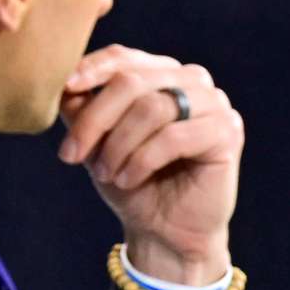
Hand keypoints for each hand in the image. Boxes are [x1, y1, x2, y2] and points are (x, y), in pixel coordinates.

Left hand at [58, 45, 241, 284]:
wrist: (164, 231)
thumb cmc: (132, 182)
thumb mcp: (95, 141)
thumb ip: (81, 107)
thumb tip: (62, 83)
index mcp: (162, 73)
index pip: (123, 58)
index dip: (91, 69)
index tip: (65, 88)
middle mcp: (192, 81)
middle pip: (133, 81)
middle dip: (96, 119)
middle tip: (72, 154)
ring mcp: (214, 104)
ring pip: (152, 108)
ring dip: (118, 145)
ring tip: (107, 173)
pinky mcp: (227, 132)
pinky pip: (174, 137)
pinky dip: (142, 160)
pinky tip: (129, 179)